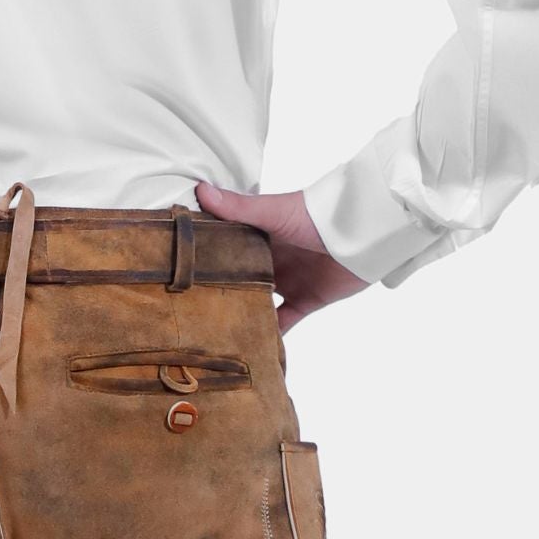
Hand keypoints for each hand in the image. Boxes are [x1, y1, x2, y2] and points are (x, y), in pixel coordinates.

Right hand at [194, 179, 370, 337]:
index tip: (175, 270)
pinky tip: (250, 348)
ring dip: (240, 314)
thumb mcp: (274, 212)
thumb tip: (201, 190)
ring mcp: (287, 281)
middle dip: (217, 291)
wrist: (363, 235)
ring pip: (256, 302)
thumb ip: (239, 207)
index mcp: (258, 234)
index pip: (225, 246)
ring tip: (209, 333)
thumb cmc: (317, 215)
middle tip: (184, 310)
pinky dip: (271, 336)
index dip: (203, 258)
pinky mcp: (305, 301)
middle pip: (238, 278)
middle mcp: (269, 258)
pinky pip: (283, 323)